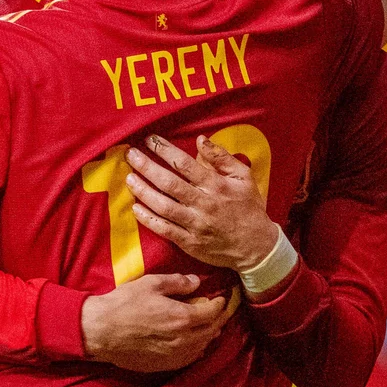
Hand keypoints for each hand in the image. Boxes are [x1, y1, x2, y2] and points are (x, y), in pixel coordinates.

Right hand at [81, 275, 235, 372]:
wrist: (100, 331)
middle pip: (212, 331)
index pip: (212, 312)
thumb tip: (196, 282)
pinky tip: (193, 342)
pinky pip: (190, 358)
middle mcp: (184, 340)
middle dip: (219, 319)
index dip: (219, 304)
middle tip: (219, 311)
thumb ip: (177, 282)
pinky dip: (197, 348)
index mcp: (182, 318)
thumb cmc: (123, 304)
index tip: (220, 298)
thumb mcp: (149, 284)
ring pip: (203, 346)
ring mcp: (176, 355)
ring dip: (209, 334)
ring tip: (209, 326)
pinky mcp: (166, 365)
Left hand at [123, 135, 279, 270]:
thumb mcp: (244, 177)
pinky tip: (135, 207)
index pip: (185, 164)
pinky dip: (148, 219)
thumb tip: (200, 139)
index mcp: (216, 186)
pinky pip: (165, 230)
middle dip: (147, 167)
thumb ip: (222, 158)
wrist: (257, 247)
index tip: (150, 140)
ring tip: (129, 177)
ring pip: (163, 207)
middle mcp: (204, 204)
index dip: (165, 150)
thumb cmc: (249, 208)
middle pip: (169, 184)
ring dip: (143, 191)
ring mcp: (195, 225)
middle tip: (131, 155)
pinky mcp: (189, 242)